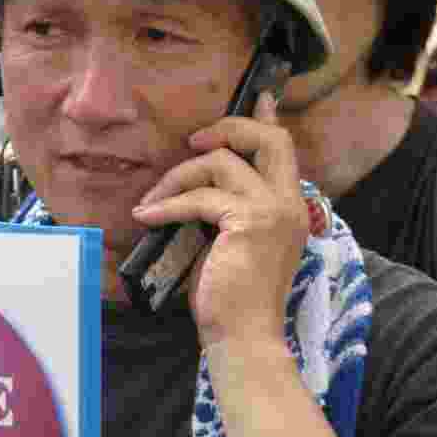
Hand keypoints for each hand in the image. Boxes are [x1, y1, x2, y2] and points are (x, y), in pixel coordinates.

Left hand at [131, 92, 307, 349]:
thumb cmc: (234, 302)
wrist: (245, 338)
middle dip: (229, 129)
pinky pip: (199, 197)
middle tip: (194, 143)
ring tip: (152, 202)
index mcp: (290, 209)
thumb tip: (198, 190)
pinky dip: (167, 204)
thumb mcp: (234, 247)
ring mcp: (272, 211)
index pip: (284, 151)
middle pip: (270, 139)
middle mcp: (289, 205)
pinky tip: (146, 216)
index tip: (261, 97)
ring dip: (178, 177)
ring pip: (222, 164)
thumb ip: (227, 213)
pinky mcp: (247, 222)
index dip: (266, 121)